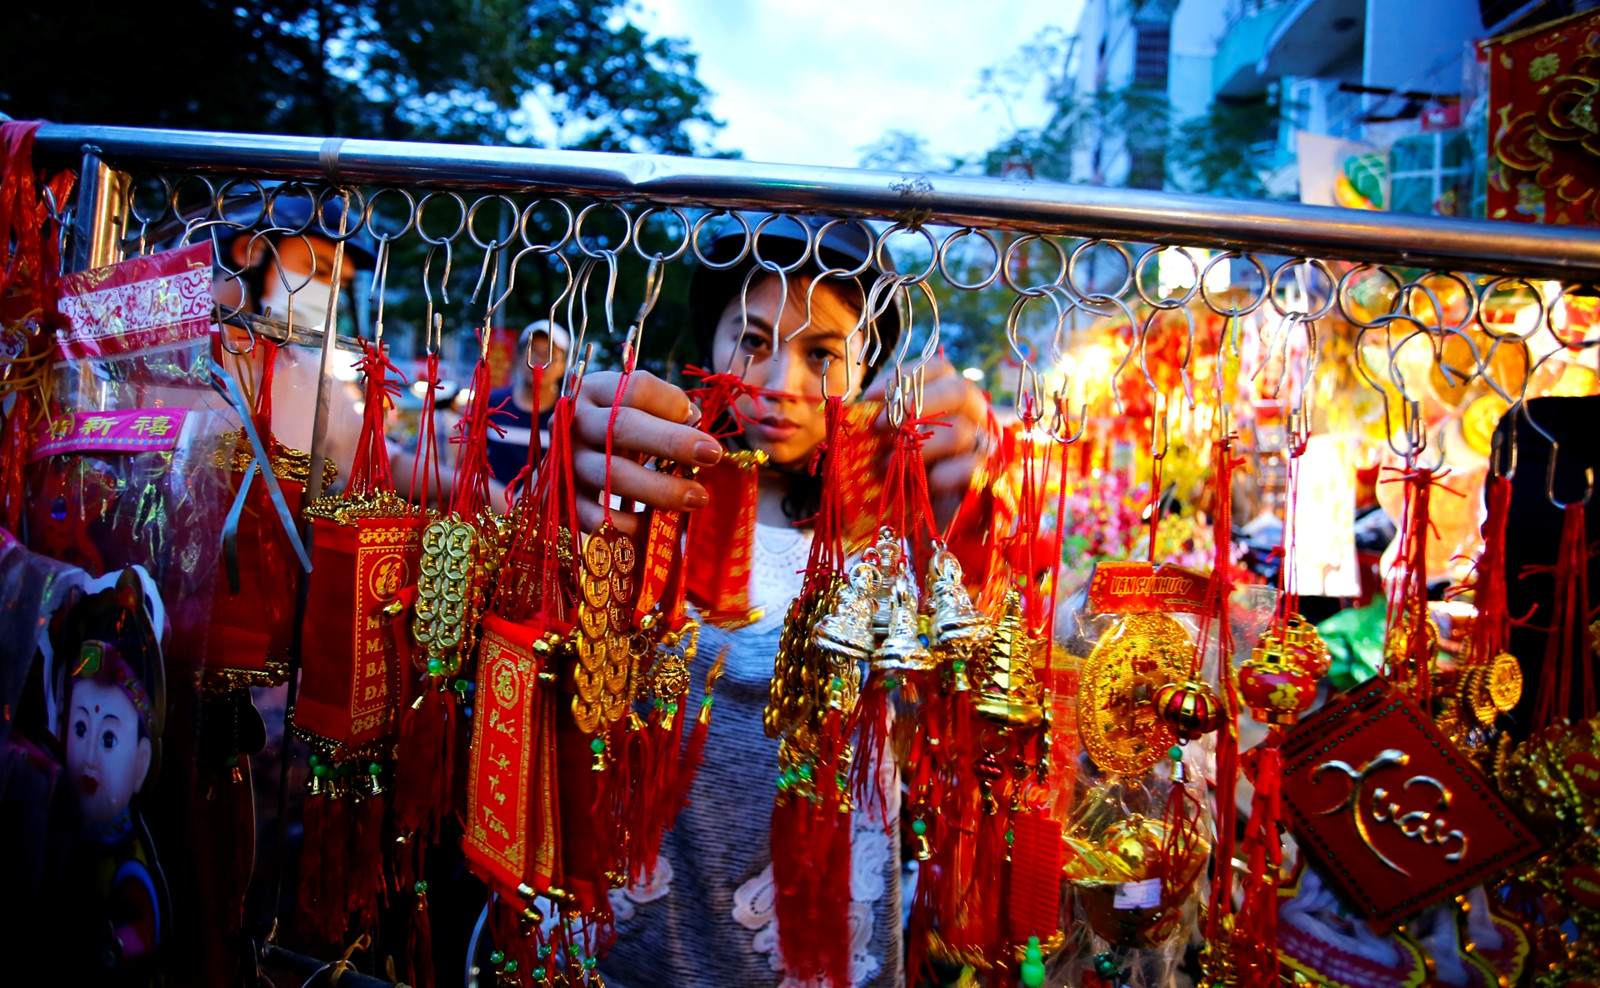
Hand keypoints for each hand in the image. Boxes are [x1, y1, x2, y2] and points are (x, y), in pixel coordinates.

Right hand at [571, 370, 723, 535]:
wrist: (568, 455)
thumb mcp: (635, 409)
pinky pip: (593, 515)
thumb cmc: (615, 428)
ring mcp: (566, 460)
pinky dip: (626, 524)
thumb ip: (664, 411)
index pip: (635, 388)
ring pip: (612, 474)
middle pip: (623, 426)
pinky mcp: (563, 497)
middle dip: (674, 442)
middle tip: (712, 455)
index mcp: (596, 390)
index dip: (672, 403)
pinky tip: (654, 528)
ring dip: (660, 489)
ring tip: (697, 498)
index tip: (697, 419)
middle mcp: (575, 421)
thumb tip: (694, 423)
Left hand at [864, 356, 991, 529]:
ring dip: (918, 447)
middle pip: (960, 391)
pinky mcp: (988, 482)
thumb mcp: (889, 450)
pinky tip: (929, 481)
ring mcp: (985, 449)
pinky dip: (946, 472)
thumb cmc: (905, 483)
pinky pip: (973, 468)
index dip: (905, 376)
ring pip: (961, 432)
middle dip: (916, 404)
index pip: (939, 370)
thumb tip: (857, 408)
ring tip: (887, 467)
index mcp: (951, 403)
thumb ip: (881, 426)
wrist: (925, 533)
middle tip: (880, 426)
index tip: (869, 396)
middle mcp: (974, 419)